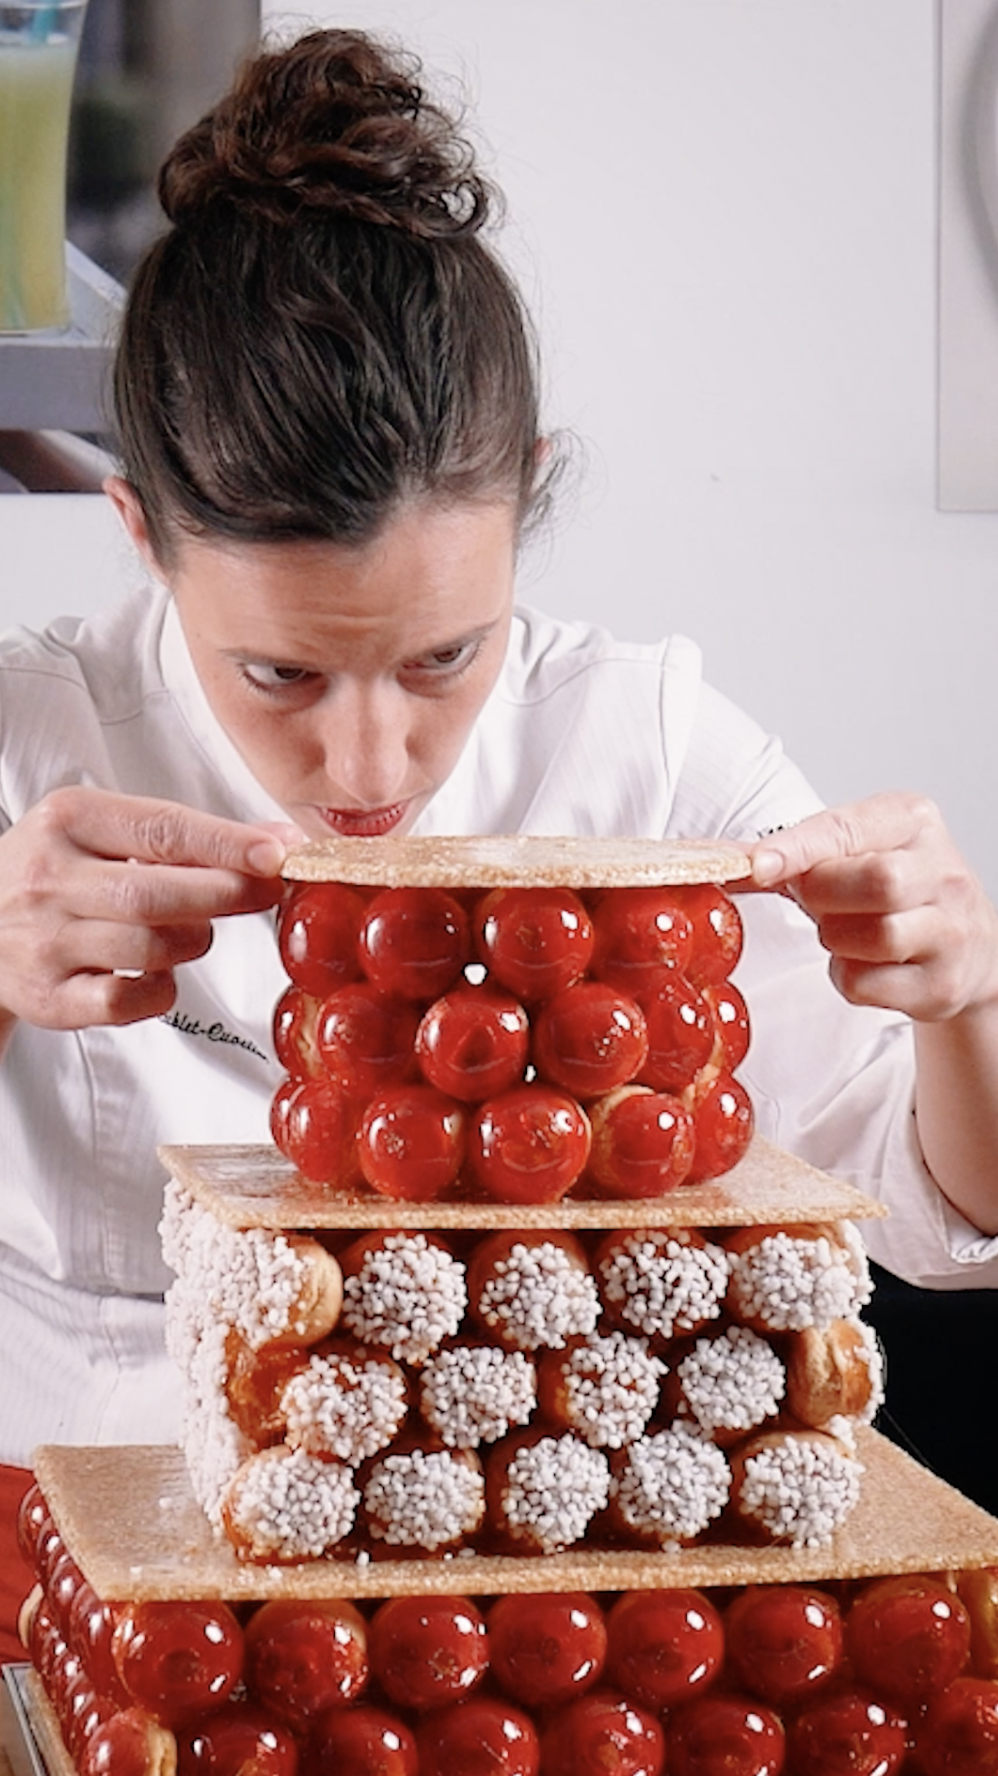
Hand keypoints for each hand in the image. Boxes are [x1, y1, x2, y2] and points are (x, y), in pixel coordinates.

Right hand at [0, 785, 299, 1031]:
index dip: (227, 843)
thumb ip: (184, 836)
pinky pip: (128, 1002)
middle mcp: (50, 879)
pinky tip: (159, 972)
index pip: (161, 829)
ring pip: (150, 948)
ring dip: (194, 941)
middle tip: (268, 891)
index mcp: (68, 820)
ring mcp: (45, 942)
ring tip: (194, 929)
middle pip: (157, 893)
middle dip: (227, 894)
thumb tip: (277, 840)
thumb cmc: (57, 873)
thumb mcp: (103, 831)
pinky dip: (161, 990)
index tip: (278, 851)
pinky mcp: (50, 997)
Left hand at [749, 792, 997, 1023]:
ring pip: (875, 937)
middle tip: (816, 902)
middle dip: (824, 897)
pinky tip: (860, 962)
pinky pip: (866, 984)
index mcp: (913, 821)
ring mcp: (950, 931)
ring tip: (843, 930)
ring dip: (836, 939)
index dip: (798, 849)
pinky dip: (846, 977)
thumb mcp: (856, 851)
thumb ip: (794, 854)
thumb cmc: (897, 890)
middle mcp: (943, 872)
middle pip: (876, 882)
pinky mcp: (941, 985)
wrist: (966, 947)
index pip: (849, 830)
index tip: (757, 865)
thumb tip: (724, 861)